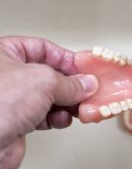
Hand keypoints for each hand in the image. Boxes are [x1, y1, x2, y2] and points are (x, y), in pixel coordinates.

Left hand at [0, 37, 97, 168]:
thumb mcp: (43, 82)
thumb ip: (70, 83)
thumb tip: (87, 84)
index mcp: (5, 54)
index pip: (45, 49)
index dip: (67, 59)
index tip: (86, 70)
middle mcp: (9, 75)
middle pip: (51, 75)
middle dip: (71, 85)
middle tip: (87, 91)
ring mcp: (14, 99)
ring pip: (50, 97)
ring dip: (68, 104)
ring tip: (79, 107)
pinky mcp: (19, 120)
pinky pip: (46, 115)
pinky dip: (58, 118)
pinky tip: (62, 119)